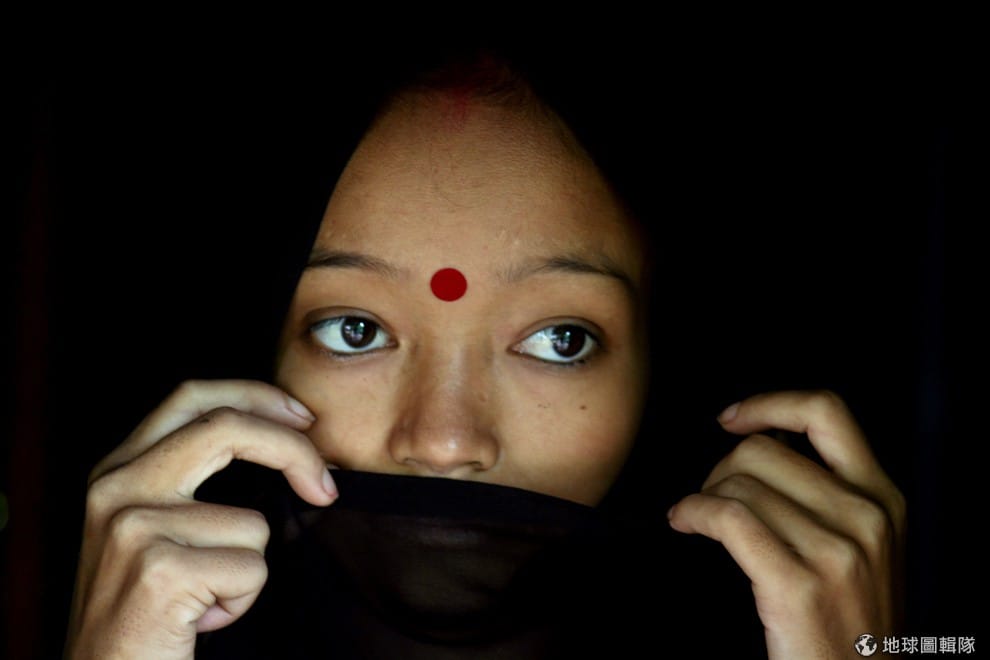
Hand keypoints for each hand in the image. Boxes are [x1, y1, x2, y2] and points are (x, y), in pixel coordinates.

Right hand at [65, 380, 337, 658]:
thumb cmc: (143, 609)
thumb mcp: (152, 528)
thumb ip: (190, 477)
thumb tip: (282, 435)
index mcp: (116, 469)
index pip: (192, 397)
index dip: (257, 396)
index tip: (304, 417)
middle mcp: (115, 488)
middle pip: (228, 427)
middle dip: (294, 451)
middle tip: (326, 487)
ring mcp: (134, 527)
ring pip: (252, 524)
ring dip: (246, 572)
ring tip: (203, 598)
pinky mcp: (159, 572)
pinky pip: (251, 570)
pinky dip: (240, 601)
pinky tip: (197, 620)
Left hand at [668, 390, 905, 658]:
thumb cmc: (848, 622)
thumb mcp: (862, 547)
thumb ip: (828, 494)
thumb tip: (767, 447)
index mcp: (883, 499)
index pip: (827, 412)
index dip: (769, 404)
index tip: (731, 418)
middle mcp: (867, 516)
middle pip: (763, 450)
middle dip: (719, 469)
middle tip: (708, 498)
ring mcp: (837, 552)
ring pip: (739, 482)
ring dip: (702, 495)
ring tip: (695, 517)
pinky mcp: (798, 584)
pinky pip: (726, 517)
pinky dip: (692, 512)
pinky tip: (684, 522)